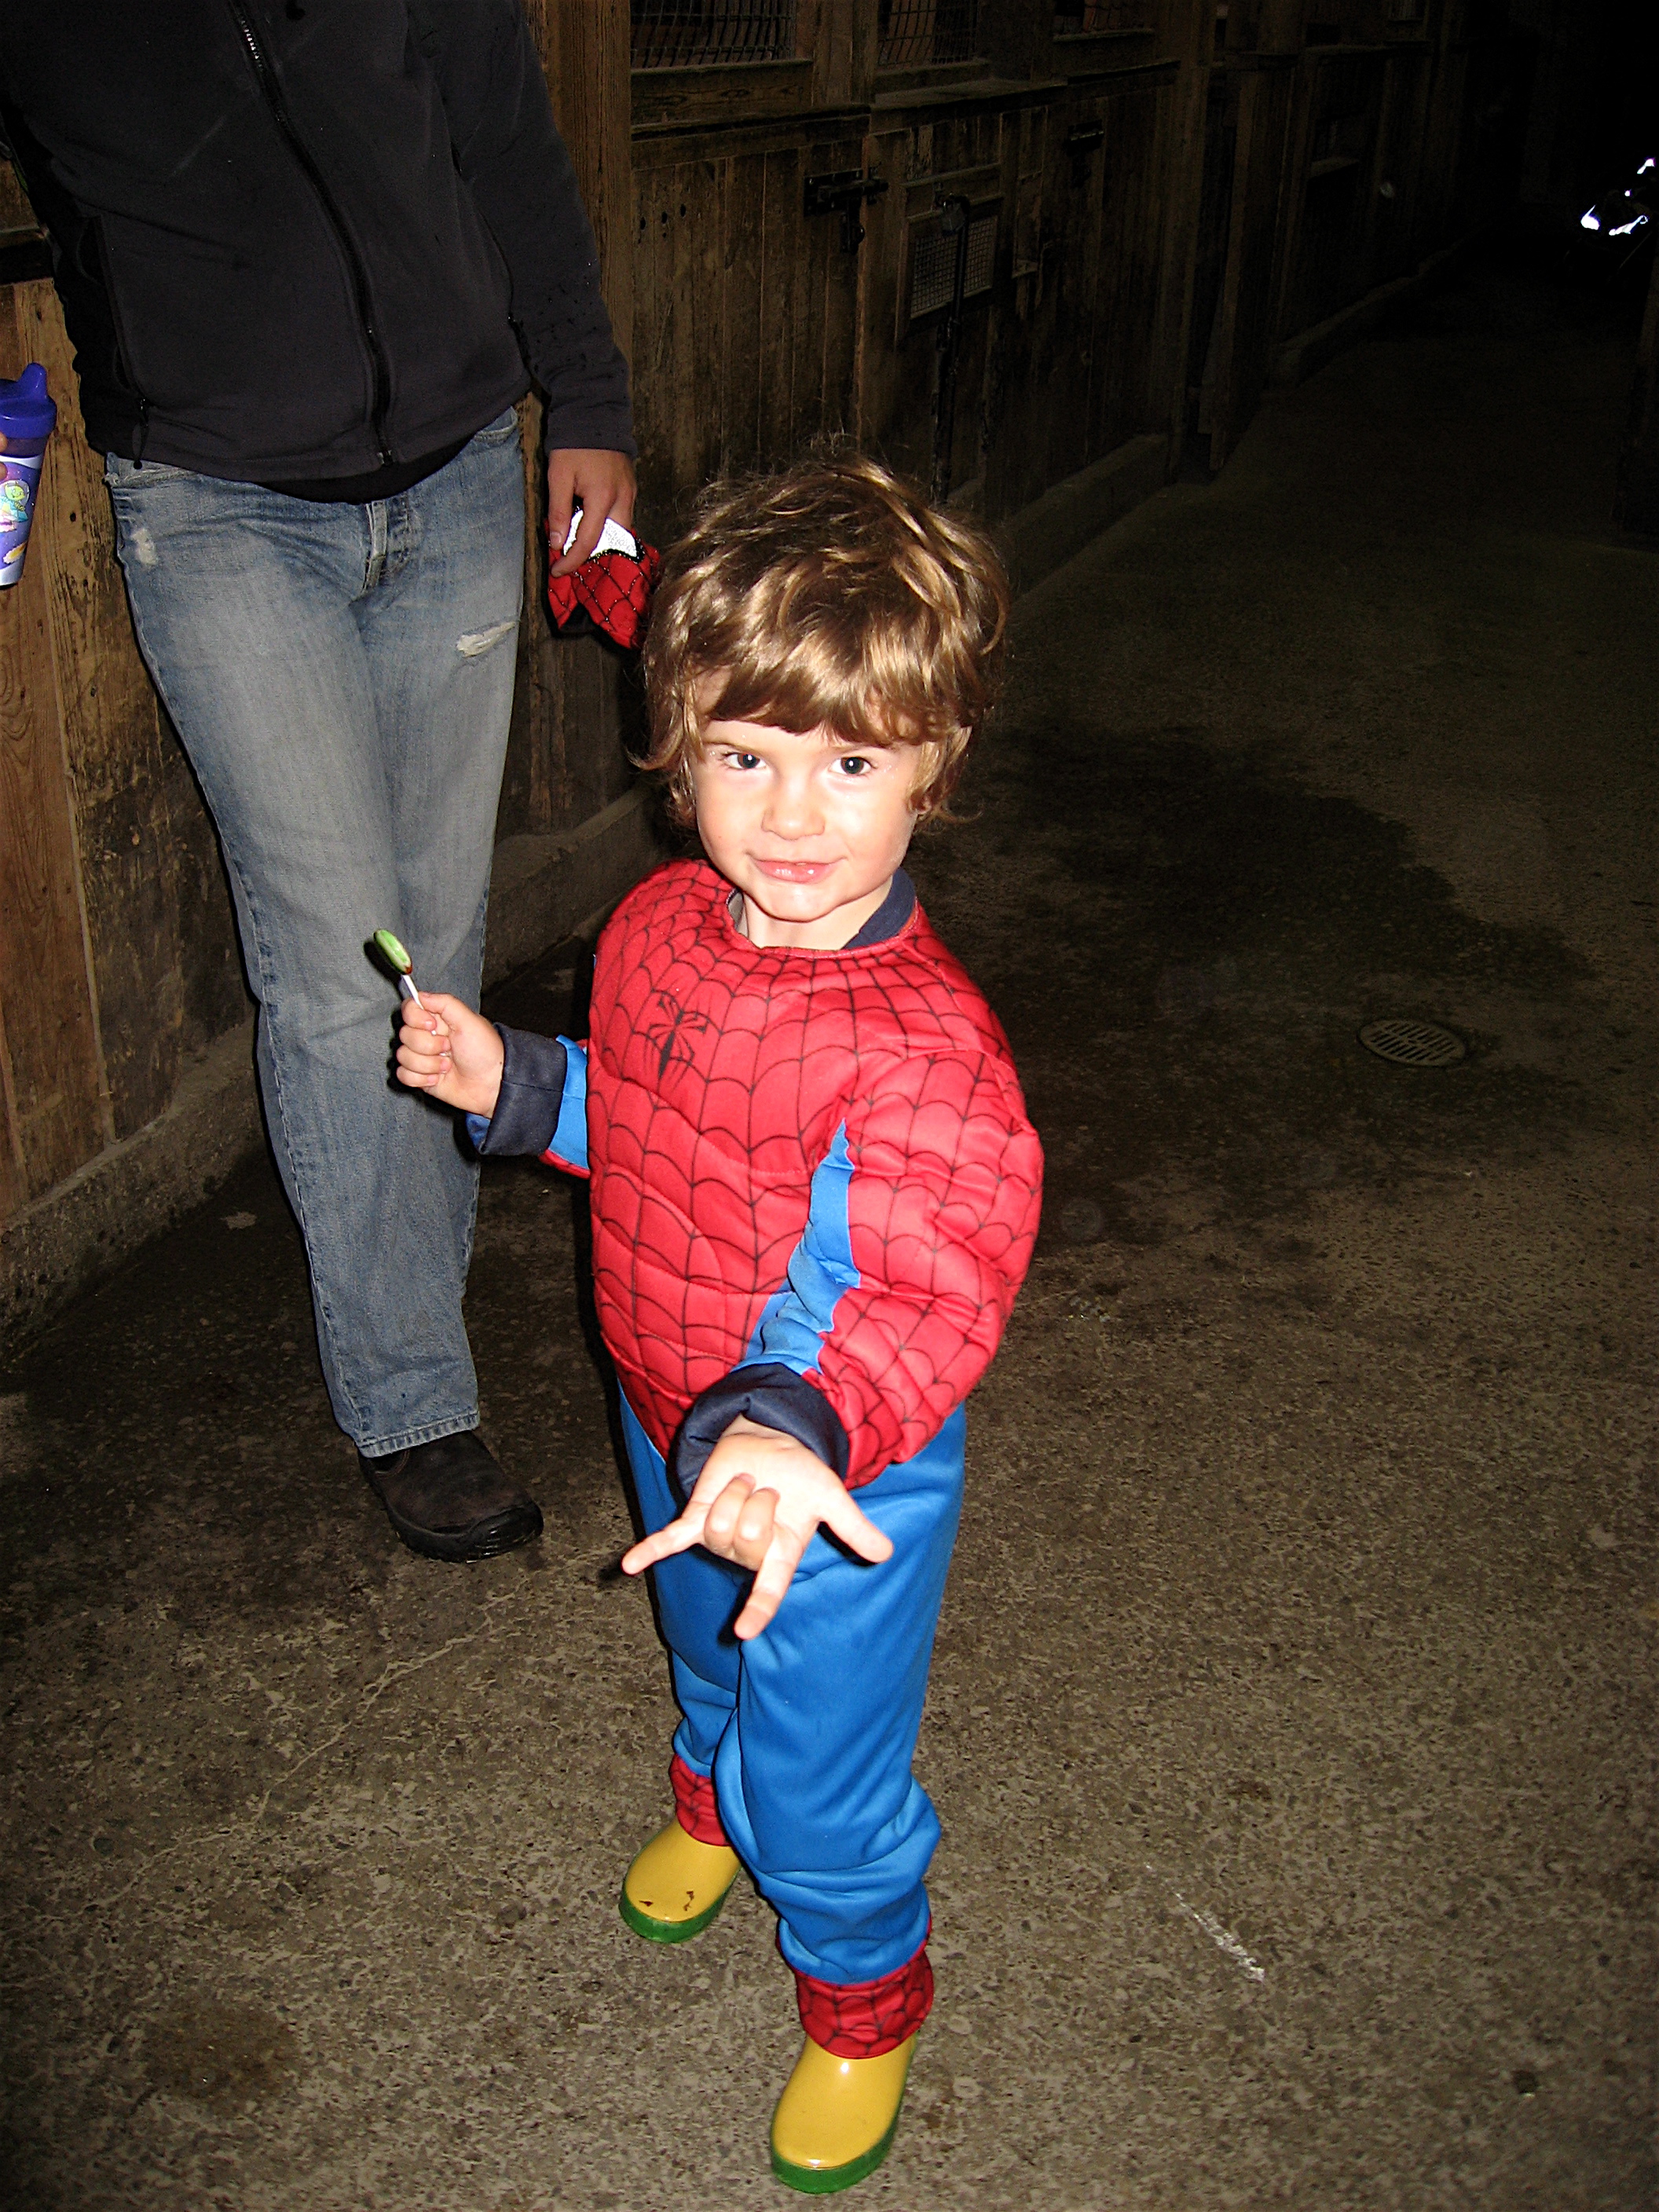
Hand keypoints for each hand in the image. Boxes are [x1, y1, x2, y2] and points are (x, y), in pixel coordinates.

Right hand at [395, 991, 503, 1118]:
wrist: (491, 1083)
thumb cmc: (486, 1052)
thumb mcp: (469, 1020)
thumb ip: (445, 1003)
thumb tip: (421, 995)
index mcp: (437, 1019)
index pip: (409, 1009)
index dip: (416, 1018)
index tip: (433, 1026)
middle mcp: (427, 1037)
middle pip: (404, 1034)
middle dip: (427, 1045)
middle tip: (448, 1048)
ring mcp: (422, 1057)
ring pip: (402, 1056)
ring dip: (428, 1064)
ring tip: (447, 1066)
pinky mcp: (420, 1077)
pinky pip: (403, 1075)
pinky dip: (421, 1078)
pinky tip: (438, 1078)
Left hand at [547, 447, 637, 577]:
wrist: (594, 413)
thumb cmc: (573, 444)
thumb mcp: (558, 477)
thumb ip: (558, 512)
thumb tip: (557, 543)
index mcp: (602, 497)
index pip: (588, 542)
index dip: (572, 561)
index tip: (558, 570)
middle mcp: (622, 499)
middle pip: (611, 542)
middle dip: (592, 555)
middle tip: (570, 558)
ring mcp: (630, 494)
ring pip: (619, 532)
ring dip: (601, 541)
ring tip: (578, 543)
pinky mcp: (631, 488)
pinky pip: (622, 517)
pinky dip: (607, 527)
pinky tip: (591, 525)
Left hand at [621, 1416, 892, 1638]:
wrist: (771, 1447)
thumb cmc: (802, 1479)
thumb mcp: (830, 1498)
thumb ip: (853, 1527)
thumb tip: (885, 1553)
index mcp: (780, 1555)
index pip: (769, 1590)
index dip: (757, 1610)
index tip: (744, 1631)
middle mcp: (747, 1554)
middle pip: (745, 1537)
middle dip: (759, 1501)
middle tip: (768, 1488)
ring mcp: (718, 1537)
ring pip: (717, 1525)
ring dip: (735, 1491)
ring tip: (746, 1483)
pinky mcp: (695, 1518)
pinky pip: (670, 1540)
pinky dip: (648, 1552)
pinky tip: (627, 1566)